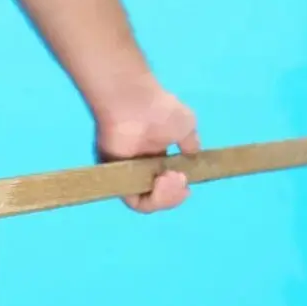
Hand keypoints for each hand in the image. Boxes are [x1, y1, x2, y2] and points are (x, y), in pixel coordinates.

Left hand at [93, 78, 199, 213]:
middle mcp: (141, 166)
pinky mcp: (115, 178)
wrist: (135, 104)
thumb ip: (190, 146)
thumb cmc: (160, 111)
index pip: (168, 184)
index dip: (179, 190)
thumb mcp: (186, 127)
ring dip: (165, 197)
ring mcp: (127, 173)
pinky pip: (134, 201)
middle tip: (180, 180)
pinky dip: (151, 199)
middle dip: (174, 195)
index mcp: (156, 154)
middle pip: (160, 196)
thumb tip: (191, 160)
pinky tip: (160, 181)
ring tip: (169, 179)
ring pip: (148, 201)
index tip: (187, 184)